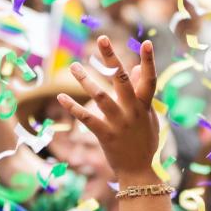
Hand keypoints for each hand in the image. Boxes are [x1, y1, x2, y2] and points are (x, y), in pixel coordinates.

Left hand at [57, 36, 157, 181]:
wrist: (138, 171)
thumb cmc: (144, 142)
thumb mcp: (148, 116)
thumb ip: (141, 92)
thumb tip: (133, 67)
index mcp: (144, 105)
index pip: (149, 79)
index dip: (148, 61)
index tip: (147, 42)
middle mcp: (132, 111)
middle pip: (122, 80)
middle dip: (112, 59)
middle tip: (102, 39)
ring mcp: (118, 123)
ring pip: (100, 96)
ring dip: (85, 80)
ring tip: (72, 66)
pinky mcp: (105, 135)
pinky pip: (87, 118)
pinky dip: (73, 107)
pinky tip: (61, 96)